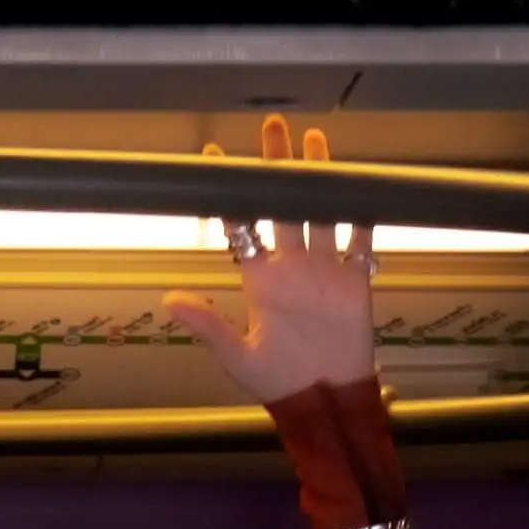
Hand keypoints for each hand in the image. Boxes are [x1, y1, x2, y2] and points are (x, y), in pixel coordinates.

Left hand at [165, 115, 376, 404]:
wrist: (325, 401)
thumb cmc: (280, 383)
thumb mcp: (238, 358)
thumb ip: (208, 326)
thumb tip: (169, 299)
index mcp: (261, 280)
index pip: (240, 223)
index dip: (229, 192)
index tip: (214, 157)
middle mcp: (292, 266)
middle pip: (282, 204)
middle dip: (276, 167)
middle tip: (272, 128)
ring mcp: (325, 268)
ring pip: (321, 210)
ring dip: (318, 177)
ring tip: (313, 140)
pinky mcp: (355, 279)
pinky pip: (359, 237)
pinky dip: (360, 210)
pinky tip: (358, 182)